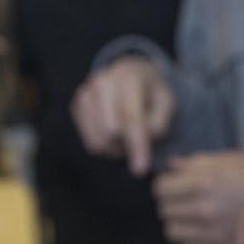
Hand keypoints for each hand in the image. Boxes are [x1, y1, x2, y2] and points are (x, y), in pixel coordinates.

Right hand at [73, 57, 175, 175]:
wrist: (131, 75)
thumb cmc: (152, 93)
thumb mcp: (167, 104)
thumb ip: (159, 124)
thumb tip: (142, 143)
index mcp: (128, 77)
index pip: (130, 118)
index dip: (137, 145)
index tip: (141, 169)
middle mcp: (101, 82)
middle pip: (110, 132)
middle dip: (127, 144)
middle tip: (140, 142)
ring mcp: (85, 94)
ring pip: (97, 141)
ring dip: (117, 149)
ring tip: (129, 138)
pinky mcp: (76, 107)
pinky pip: (90, 142)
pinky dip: (106, 146)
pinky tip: (116, 135)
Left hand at [153, 151, 243, 243]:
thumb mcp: (231, 160)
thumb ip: (197, 162)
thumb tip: (172, 166)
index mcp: (204, 182)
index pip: (160, 188)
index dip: (166, 185)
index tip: (172, 186)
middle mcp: (202, 209)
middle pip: (164, 210)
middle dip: (171, 203)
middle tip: (185, 201)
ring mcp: (209, 233)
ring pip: (172, 232)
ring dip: (179, 224)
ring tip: (193, 218)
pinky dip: (192, 242)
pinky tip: (205, 232)